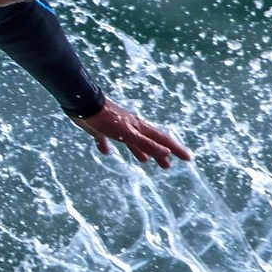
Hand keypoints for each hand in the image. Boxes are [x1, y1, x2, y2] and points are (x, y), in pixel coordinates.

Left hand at [72, 102, 191, 167]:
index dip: (176, 150)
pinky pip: (107, 139)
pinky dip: (108, 145)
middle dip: (160, 153)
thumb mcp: (128, 135)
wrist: (83, 105)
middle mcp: (131, 127)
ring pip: (132, 142)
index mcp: (140, 128)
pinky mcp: (100, 129)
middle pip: (149, 142)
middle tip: (167, 166)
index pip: (162, 140)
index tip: (188, 158)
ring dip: (139, 151)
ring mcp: (116, 127)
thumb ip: (146, 144)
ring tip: (144, 161)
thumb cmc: (106, 119)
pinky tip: (106, 152)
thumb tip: (167, 153)